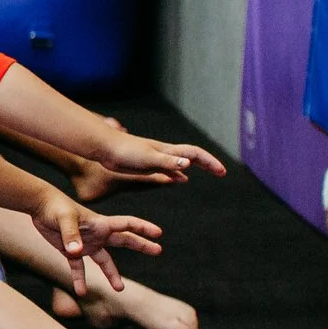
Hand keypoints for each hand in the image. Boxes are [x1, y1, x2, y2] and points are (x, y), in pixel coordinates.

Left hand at [30, 192, 162, 296]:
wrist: (38, 206)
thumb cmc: (54, 208)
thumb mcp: (64, 220)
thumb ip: (71, 235)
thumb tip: (76, 252)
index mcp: (100, 223)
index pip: (127, 224)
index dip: (143, 228)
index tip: (158, 233)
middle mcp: (97, 234)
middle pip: (124, 240)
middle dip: (141, 245)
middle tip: (158, 250)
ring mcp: (85, 243)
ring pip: (104, 260)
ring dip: (112, 274)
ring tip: (120, 289)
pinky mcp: (70, 250)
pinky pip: (78, 268)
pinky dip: (80, 279)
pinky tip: (81, 292)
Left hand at [93, 129, 225, 182]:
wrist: (105, 148)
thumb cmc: (125, 152)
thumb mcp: (148, 159)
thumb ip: (168, 162)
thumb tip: (189, 165)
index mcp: (168, 151)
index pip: (195, 154)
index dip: (210, 162)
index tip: (222, 172)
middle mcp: (165, 153)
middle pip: (192, 156)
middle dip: (207, 163)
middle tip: (221, 173)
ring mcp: (156, 158)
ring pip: (180, 163)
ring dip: (195, 167)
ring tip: (206, 173)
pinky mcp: (146, 164)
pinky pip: (168, 170)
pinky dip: (177, 174)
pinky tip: (179, 180)